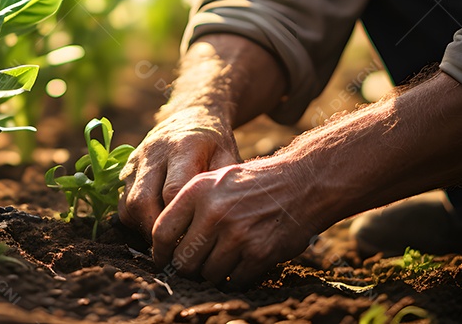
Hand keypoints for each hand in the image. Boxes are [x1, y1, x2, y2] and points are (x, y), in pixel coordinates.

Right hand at [118, 106, 241, 239]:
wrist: (191, 115)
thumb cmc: (215, 143)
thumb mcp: (228, 157)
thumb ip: (222, 186)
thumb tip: (219, 224)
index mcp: (183, 147)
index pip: (172, 191)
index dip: (180, 221)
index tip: (192, 241)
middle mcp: (154, 152)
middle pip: (142, 200)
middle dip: (156, 231)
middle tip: (174, 250)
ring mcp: (136, 160)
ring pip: (128, 204)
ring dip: (143, 228)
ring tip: (165, 241)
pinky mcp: (126, 168)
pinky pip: (122, 202)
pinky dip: (136, 220)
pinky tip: (156, 226)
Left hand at [151, 155, 318, 286]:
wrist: (302, 183)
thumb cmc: (254, 184)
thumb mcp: (215, 180)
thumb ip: (189, 205)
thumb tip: (163, 242)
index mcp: (197, 191)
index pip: (162, 232)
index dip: (160, 253)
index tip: (164, 260)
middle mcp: (214, 213)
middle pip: (183, 261)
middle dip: (188, 269)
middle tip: (196, 267)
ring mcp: (237, 234)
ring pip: (208, 274)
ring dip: (214, 274)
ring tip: (224, 261)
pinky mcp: (259, 253)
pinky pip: (235, 281)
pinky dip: (237, 279)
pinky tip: (243, 264)